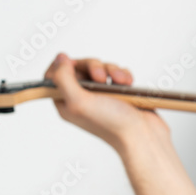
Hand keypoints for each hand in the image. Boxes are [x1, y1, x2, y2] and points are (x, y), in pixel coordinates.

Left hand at [44, 52, 169, 152]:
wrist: (142, 135)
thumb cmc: (112, 125)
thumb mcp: (78, 102)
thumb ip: (63, 79)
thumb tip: (60, 59)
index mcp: (66, 103)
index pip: (53, 76)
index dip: (61, 66)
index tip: (72, 64)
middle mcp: (82, 98)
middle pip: (78, 68)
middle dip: (92, 66)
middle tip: (101, 78)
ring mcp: (101, 95)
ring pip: (100, 68)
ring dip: (111, 70)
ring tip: (120, 82)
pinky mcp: (119, 93)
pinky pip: (117, 73)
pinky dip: (123, 74)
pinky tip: (127, 83)